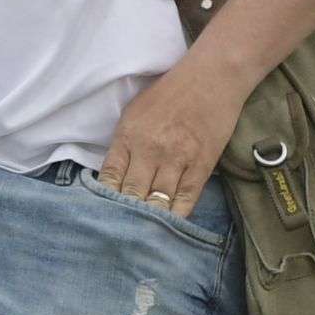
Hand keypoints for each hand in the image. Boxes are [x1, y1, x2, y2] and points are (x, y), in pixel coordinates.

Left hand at [98, 51, 252, 218]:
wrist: (212, 77)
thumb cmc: (170, 93)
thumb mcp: (135, 113)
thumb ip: (123, 145)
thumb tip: (112, 176)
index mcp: (129, 136)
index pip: (109, 178)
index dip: (104, 201)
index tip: (102, 215)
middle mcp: (149, 150)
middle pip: (131, 195)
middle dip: (124, 216)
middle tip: (118, 234)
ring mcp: (177, 159)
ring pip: (157, 203)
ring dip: (148, 221)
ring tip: (140, 237)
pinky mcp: (201, 166)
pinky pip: (185, 201)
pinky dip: (175, 217)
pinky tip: (167, 228)